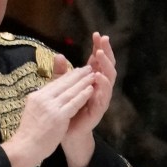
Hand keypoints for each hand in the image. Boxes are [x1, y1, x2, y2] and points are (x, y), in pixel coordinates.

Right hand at [4, 66, 96, 166]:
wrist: (26, 148)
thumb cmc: (30, 134)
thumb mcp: (33, 112)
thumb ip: (41, 102)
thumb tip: (46, 94)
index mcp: (36, 96)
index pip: (54, 83)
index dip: (67, 76)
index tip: (77, 71)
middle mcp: (42, 98)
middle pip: (63, 83)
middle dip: (77, 75)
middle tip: (88, 68)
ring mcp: (50, 107)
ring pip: (70, 91)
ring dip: (83, 82)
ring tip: (92, 75)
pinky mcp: (58, 117)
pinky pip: (74, 103)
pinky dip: (83, 95)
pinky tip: (91, 89)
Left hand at [61, 34, 116, 166]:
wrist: (66, 133)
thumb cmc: (67, 109)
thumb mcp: (62, 87)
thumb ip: (61, 73)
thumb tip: (58, 55)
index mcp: (92, 79)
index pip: (98, 60)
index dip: (99, 47)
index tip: (97, 34)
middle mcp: (99, 87)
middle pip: (107, 66)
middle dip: (106, 52)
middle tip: (103, 40)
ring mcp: (101, 98)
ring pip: (109, 79)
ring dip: (106, 66)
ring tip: (100, 56)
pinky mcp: (99, 109)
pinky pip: (104, 96)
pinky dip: (103, 86)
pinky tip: (99, 77)